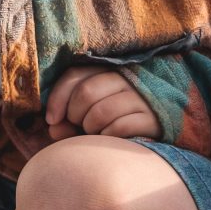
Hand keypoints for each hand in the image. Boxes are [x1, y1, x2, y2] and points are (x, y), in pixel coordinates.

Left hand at [44, 65, 159, 140]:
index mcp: (108, 70)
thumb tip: (53, 127)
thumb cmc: (115, 122)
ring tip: (95, 133)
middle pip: (86, 92)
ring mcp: (142, 97)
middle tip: (79, 127)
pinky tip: (110, 139)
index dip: (58, 98)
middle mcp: (127, 78)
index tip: (52, 119)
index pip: (75, 75)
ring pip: (101, 111)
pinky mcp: (153, 118)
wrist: (159, 135)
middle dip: (74, 115)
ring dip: (90, 128)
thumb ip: (68, 120)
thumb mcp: (89, 116)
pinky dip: (107, 137)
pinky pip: (119, 127)